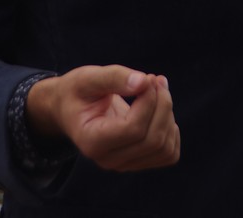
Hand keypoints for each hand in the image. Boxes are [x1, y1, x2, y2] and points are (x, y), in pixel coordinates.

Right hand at [25, 64, 180, 171]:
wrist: (71, 108)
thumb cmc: (78, 91)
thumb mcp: (88, 78)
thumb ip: (114, 78)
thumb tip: (144, 82)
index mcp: (92, 141)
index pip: (133, 128)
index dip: (148, 100)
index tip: (147, 77)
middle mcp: (108, 160)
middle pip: (152, 140)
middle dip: (162, 104)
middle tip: (154, 79)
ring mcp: (124, 164)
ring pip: (164, 148)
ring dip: (168, 115)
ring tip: (157, 90)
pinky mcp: (137, 162)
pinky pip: (168, 154)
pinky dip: (172, 131)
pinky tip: (159, 111)